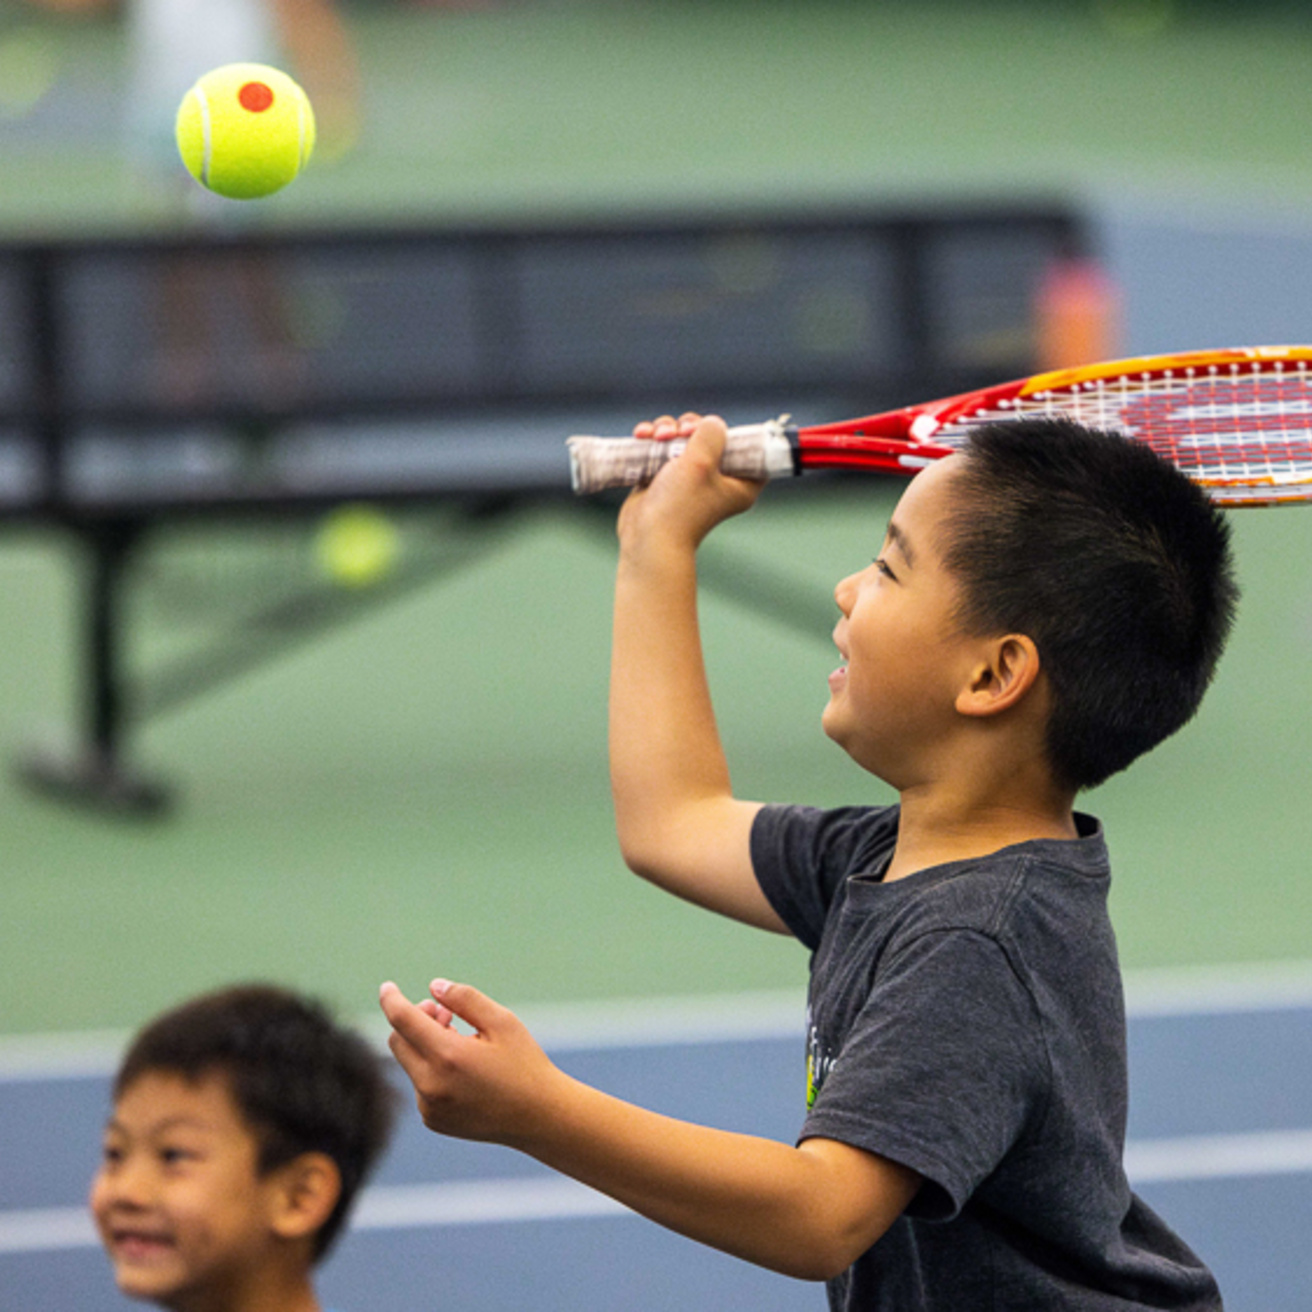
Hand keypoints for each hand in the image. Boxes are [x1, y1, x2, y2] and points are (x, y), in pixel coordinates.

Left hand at [379, 979, 563, 1145]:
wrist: (538, 1117)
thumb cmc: (524, 1064)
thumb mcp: (502, 1021)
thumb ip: (465, 998)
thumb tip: (434, 987)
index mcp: (448, 1057)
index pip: (402, 1021)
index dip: (391, 999)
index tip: (387, 987)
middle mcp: (431, 1086)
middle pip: (398, 1041)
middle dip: (415, 1021)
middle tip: (445, 1014)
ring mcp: (430, 1107)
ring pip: (410, 1063)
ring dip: (425, 1045)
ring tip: (461, 1039)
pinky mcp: (433, 1120)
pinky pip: (420, 1084)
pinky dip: (432, 1069)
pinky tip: (463, 1070)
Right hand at [617, 413, 764, 553]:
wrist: (647, 537)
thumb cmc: (679, 506)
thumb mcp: (701, 461)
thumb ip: (711, 434)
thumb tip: (711, 423)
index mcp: (739, 483)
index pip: (748, 450)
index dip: (734, 433)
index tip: (713, 431)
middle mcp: (717, 480)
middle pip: (710, 436)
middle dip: (689, 426)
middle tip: (678, 433)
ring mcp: (689, 479)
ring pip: (682, 438)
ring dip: (666, 429)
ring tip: (655, 436)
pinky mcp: (664, 478)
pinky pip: (662, 449)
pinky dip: (652, 440)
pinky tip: (641, 436)